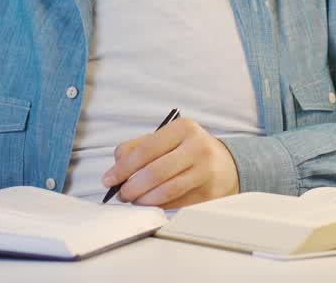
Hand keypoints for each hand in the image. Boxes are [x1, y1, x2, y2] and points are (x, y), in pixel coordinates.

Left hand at [101, 116, 239, 208]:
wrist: (226, 164)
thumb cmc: (188, 150)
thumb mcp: (166, 139)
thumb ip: (137, 147)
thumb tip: (116, 168)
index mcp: (183, 128)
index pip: (146, 149)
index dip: (124, 167)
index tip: (109, 179)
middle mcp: (197, 147)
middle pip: (155, 172)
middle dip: (132, 187)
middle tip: (121, 194)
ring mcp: (206, 172)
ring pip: (166, 191)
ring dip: (144, 200)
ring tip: (134, 200)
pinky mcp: (210, 194)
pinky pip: (177, 204)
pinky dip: (159, 206)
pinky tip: (152, 203)